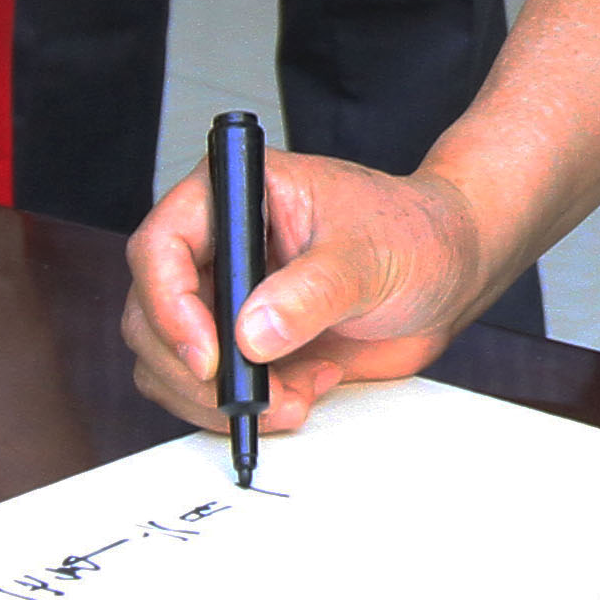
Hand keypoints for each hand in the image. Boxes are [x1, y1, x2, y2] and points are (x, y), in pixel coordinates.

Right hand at [121, 150, 488, 435]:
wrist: (449, 272)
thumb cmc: (414, 234)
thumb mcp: (370, 255)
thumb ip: (313, 291)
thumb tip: (252, 333)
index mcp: (236, 191)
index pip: (161, 245)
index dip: (170, 304)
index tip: (209, 355)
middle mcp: (220, 244)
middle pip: (151, 313)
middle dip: (196, 369)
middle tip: (253, 395)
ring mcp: (226, 297)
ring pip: (168, 362)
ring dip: (221, 397)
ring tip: (296, 395)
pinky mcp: (242, 344)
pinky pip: (205, 390)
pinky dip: (244, 408)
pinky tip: (304, 391)